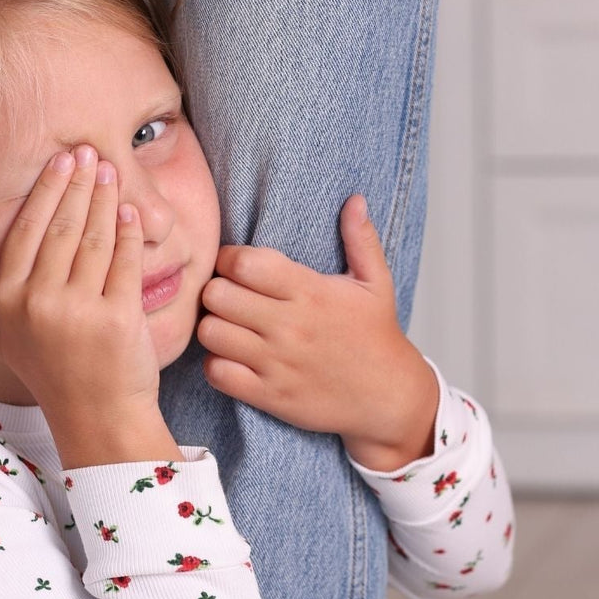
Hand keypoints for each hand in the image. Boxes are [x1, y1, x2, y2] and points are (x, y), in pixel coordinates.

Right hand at [0, 147, 177, 466]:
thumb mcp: (3, 340)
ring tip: (112, 172)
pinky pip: (124, 263)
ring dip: (105, 199)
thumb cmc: (52, 374)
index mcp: (9, 302)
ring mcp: (79, 311)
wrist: (98, 417)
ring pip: (94, 239)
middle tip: (91, 153)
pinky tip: (131, 211)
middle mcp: (39, 304)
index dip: (45, 193)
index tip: (60, 163)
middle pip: (62, 228)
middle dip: (78, 184)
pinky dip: (129, 233)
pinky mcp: (118, 319)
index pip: (26, 233)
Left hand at [197, 194, 437, 471]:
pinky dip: (217, 365)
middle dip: (217, 290)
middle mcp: (290, 326)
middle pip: (216, 295)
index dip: (230, 259)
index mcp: (310, 292)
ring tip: (230, 326)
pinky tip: (233, 358)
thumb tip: (355, 200)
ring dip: (214, 326)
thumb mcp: (377, 283)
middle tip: (229, 296)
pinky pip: (217, 373)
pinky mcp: (270, 395)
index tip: (238, 266)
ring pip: (210, 333)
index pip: (243, 263)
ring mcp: (277, 363)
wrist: (388, 398)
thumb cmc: (377, 337)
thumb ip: (361, 239)